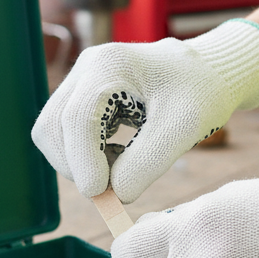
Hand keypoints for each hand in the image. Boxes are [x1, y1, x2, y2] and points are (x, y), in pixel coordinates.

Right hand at [31, 19, 258, 202]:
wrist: (207, 73)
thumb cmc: (201, 93)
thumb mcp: (183, 129)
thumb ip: (146, 163)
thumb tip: (112, 193)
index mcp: (109, 64)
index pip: (77, 119)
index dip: (83, 161)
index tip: (102, 193)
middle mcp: (86, 67)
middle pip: (53, 127)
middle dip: (76, 165)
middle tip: (112, 187)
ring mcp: (79, 81)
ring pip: (51, 133)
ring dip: (78, 163)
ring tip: (119, 169)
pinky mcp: (80, 97)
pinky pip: (63, 135)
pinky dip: (83, 156)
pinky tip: (117, 157)